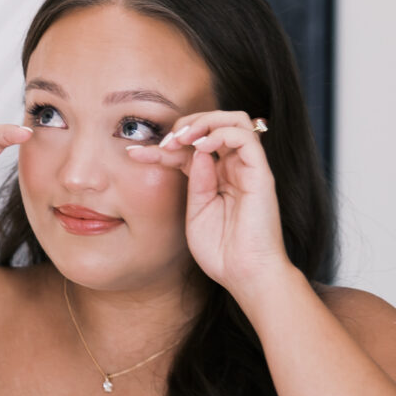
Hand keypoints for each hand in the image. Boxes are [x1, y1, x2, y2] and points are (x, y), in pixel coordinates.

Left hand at [124, 111, 287, 292]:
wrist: (245, 275)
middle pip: (213, 125)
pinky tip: (201, 148)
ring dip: (204, 122)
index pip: (189, 148)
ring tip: (183, 138)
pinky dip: (221, 133)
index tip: (134, 153)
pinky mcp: (261, 173)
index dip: (162, 146)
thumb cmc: (221, 251)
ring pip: (233, 120)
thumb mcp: (195, 212)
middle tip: (165, 142)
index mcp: (215, 177)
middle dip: (186, 124)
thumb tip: (194, 152)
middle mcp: (232, 168)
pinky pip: (245, 137)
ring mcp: (248, 168)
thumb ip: (194, 182)